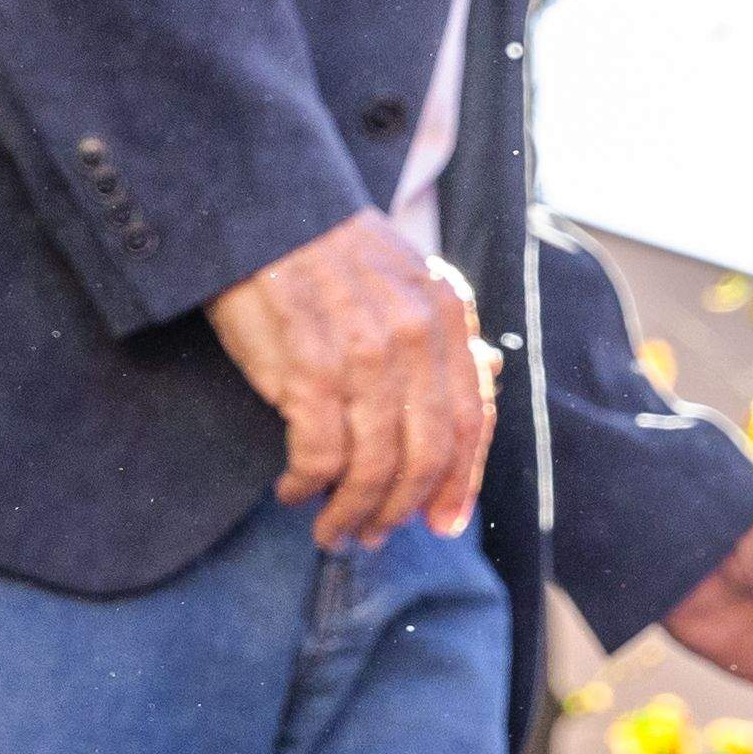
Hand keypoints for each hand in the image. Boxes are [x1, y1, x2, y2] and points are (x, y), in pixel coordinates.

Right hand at [199, 210, 495, 548]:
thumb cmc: (332, 255)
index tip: (445, 523)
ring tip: (332, 529)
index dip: (462, 480)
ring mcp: (365, 356)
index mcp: (448, 313)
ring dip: (351, 512)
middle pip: (428, 453)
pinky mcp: (309, 372)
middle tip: (375, 537)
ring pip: (374, 466)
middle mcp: (417, 337)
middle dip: (403, 508)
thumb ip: (444, 332)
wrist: (266, 216)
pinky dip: (306, 487)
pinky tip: (293, 490)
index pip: (472, 417)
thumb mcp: (408, 279)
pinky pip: (320, 457)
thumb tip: (486, 375)